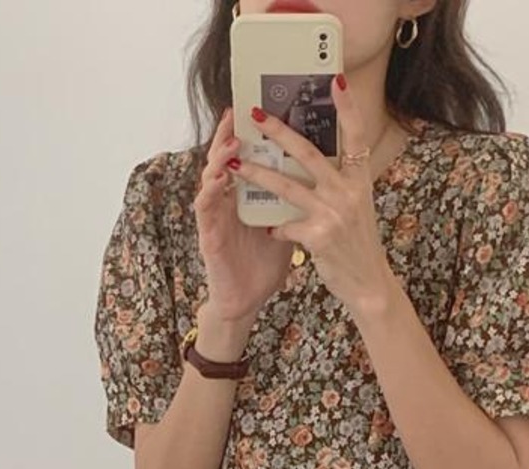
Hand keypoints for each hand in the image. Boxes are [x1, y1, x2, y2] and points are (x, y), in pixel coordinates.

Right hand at [196, 104, 291, 318]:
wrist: (247, 301)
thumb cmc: (263, 264)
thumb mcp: (285, 224)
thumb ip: (295, 199)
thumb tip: (323, 174)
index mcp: (247, 194)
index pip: (248, 155)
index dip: (250, 133)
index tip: (260, 107)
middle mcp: (228, 199)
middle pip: (227, 158)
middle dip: (229, 133)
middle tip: (239, 110)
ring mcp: (216, 216)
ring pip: (212, 177)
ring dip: (219, 157)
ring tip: (231, 140)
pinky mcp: (209, 236)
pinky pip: (205, 208)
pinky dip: (210, 191)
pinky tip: (218, 179)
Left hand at [232, 88, 390, 324]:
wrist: (368, 285)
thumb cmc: (358, 243)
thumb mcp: (357, 204)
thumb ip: (339, 181)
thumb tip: (314, 157)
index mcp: (359, 179)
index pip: (356, 135)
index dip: (347, 108)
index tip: (336, 80)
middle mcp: (347, 192)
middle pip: (308, 153)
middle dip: (279, 132)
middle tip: (257, 115)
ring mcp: (333, 214)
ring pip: (287, 186)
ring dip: (258, 174)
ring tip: (235, 165)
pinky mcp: (319, 239)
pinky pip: (286, 226)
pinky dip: (275, 227)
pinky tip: (268, 228)